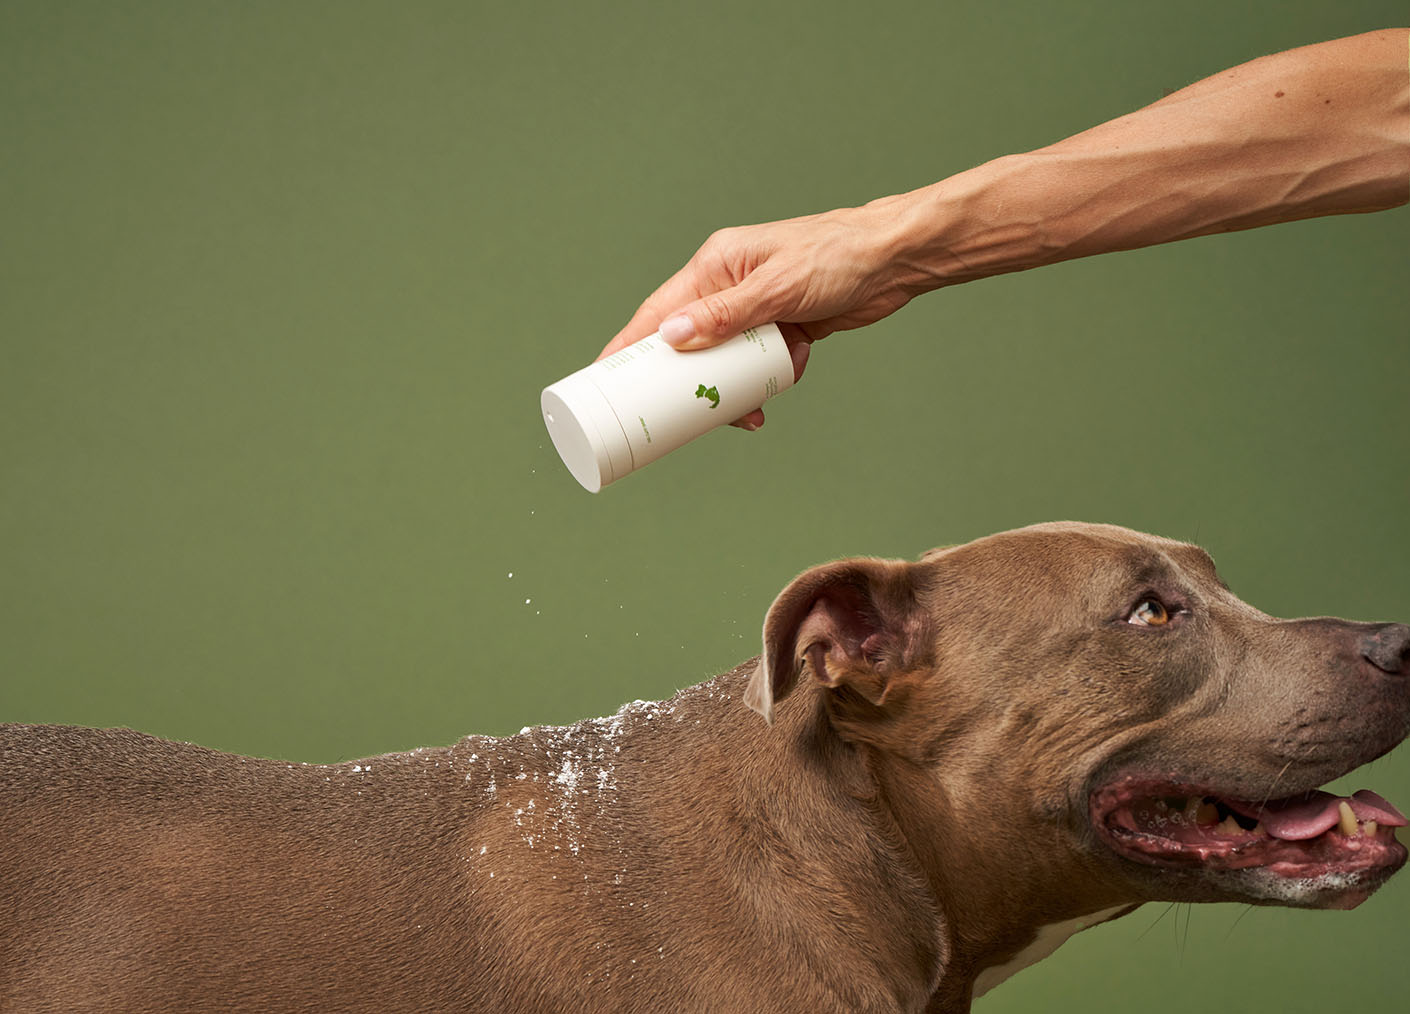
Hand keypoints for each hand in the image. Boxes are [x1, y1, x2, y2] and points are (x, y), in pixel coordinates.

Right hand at [597, 199, 923, 428]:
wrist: (894, 260)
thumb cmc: (837, 256)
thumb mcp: (778, 287)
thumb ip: (726, 314)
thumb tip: (673, 337)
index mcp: (714, 266)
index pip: (658, 312)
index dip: (629, 348)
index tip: (603, 381)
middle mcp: (727, 287)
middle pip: (687, 345)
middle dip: (687, 383)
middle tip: (682, 418)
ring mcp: (753, 310)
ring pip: (723, 362)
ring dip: (733, 389)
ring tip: (748, 411)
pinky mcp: (780, 328)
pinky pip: (756, 365)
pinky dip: (766, 380)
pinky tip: (784, 382)